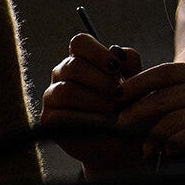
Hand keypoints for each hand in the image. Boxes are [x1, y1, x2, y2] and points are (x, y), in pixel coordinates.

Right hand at [41, 35, 144, 174]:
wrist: (124, 142)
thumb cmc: (129, 108)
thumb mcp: (136, 82)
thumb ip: (130, 63)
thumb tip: (117, 53)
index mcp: (81, 59)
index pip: (79, 42)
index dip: (98, 53)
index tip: (116, 69)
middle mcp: (62, 74)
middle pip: (74, 66)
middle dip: (101, 82)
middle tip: (118, 95)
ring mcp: (52, 96)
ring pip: (67, 90)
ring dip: (95, 101)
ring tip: (112, 111)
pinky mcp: (49, 120)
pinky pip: (63, 115)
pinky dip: (87, 119)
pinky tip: (102, 123)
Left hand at [116, 62, 184, 172]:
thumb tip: (146, 107)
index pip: (168, 71)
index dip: (139, 82)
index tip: (119, 94)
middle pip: (165, 93)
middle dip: (137, 110)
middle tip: (120, 124)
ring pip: (173, 116)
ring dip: (152, 135)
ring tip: (144, 149)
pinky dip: (171, 146)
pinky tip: (165, 154)